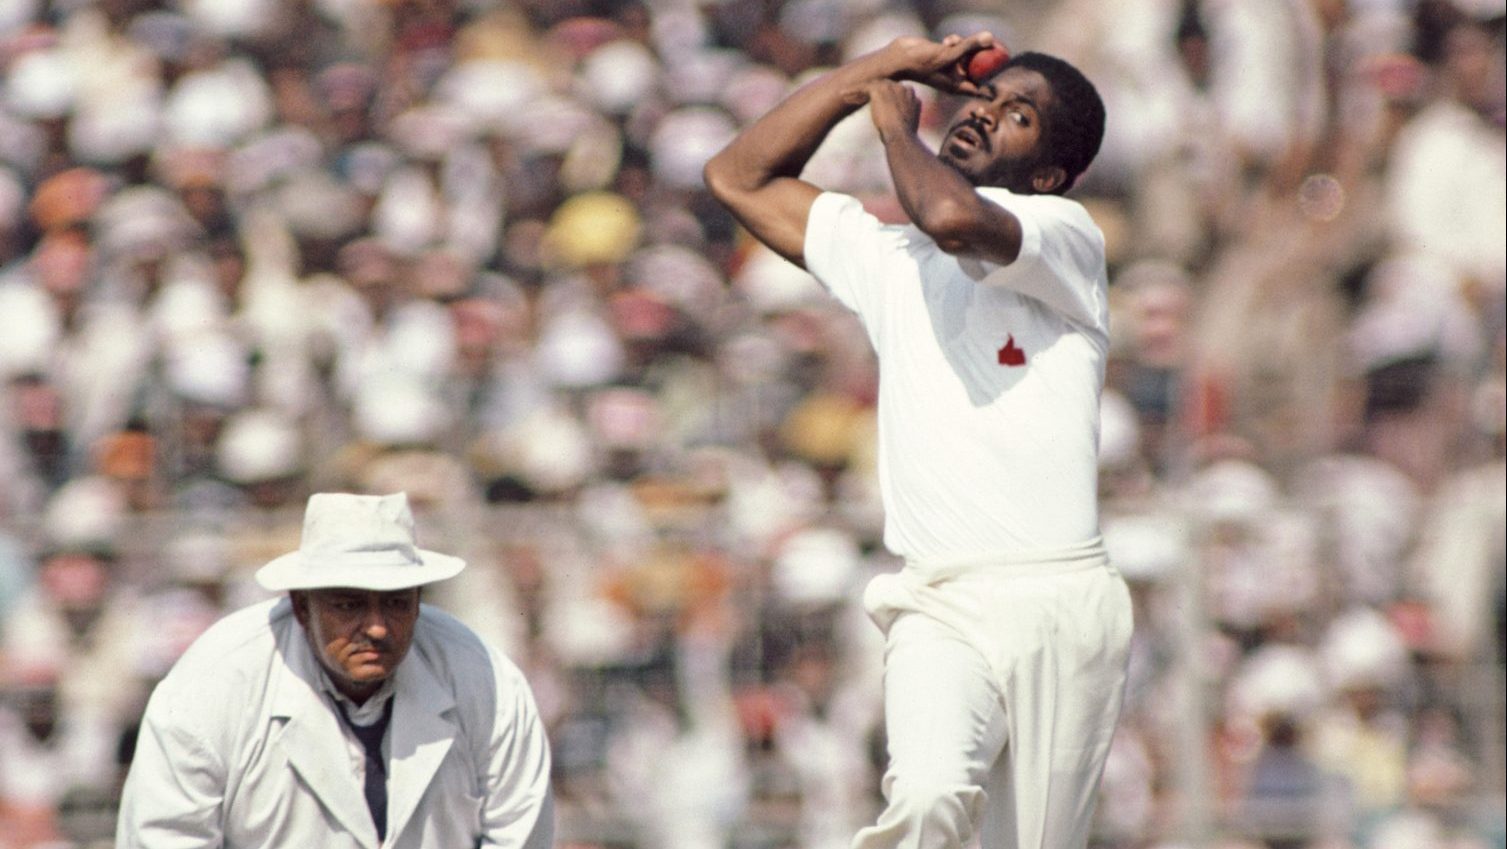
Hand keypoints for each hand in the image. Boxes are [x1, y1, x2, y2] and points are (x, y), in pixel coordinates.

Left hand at [851, 80, 921, 140]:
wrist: (900, 136)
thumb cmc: (903, 138)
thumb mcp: (907, 126)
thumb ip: (904, 118)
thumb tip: (900, 124)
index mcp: (911, 96)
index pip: (892, 92)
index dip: (881, 98)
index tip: (871, 104)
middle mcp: (902, 88)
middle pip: (881, 86)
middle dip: (868, 93)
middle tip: (856, 99)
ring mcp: (891, 87)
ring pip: (871, 85)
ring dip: (858, 91)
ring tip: (846, 97)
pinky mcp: (878, 89)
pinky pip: (862, 87)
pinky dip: (852, 90)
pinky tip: (842, 95)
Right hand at [884, 33, 998, 95]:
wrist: (900, 57)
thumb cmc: (922, 62)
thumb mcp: (949, 54)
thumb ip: (970, 46)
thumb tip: (990, 37)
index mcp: (957, 86)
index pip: (981, 86)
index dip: (992, 77)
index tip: (1001, 63)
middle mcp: (955, 78)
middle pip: (977, 68)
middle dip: (982, 55)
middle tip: (992, 43)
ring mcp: (949, 66)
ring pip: (967, 54)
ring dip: (965, 45)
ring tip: (954, 41)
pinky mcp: (944, 55)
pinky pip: (957, 47)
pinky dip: (955, 41)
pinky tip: (947, 40)